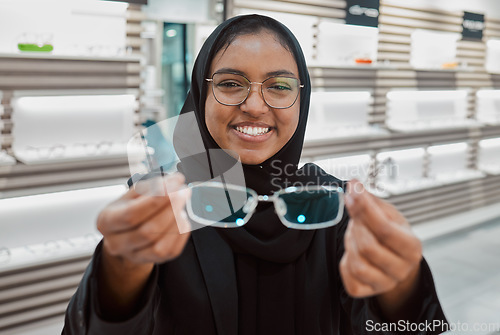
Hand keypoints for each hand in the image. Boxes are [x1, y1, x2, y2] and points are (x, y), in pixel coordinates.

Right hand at [97, 172, 191, 265]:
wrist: (126, 235)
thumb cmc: (128, 211)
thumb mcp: (130, 195)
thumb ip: (149, 187)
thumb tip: (171, 182)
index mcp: (107, 221)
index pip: (132, 214)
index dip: (156, 199)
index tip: (174, 183)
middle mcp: (117, 243)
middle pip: (148, 231)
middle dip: (171, 209)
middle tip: (183, 191)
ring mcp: (134, 255)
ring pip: (160, 245)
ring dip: (177, 222)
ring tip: (182, 204)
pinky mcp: (153, 261)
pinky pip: (171, 251)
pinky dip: (181, 233)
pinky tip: (183, 219)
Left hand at [340, 179, 421, 300]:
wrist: (395, 262)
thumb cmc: (391, 234)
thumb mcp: (388, 214)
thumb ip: (371, 201)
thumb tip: (354, 186)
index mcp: (412, 247)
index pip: (384, 228)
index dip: (364, 208)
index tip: (352, 189)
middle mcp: (402, 270)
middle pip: (367, 247)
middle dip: (356, 227)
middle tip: (356, 218)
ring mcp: (384, 283)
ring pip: (357, 264)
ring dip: (350, 244)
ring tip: (355, 234)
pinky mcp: (365, 291)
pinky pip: (347, 276)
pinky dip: (345, 260)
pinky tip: (353, 252)